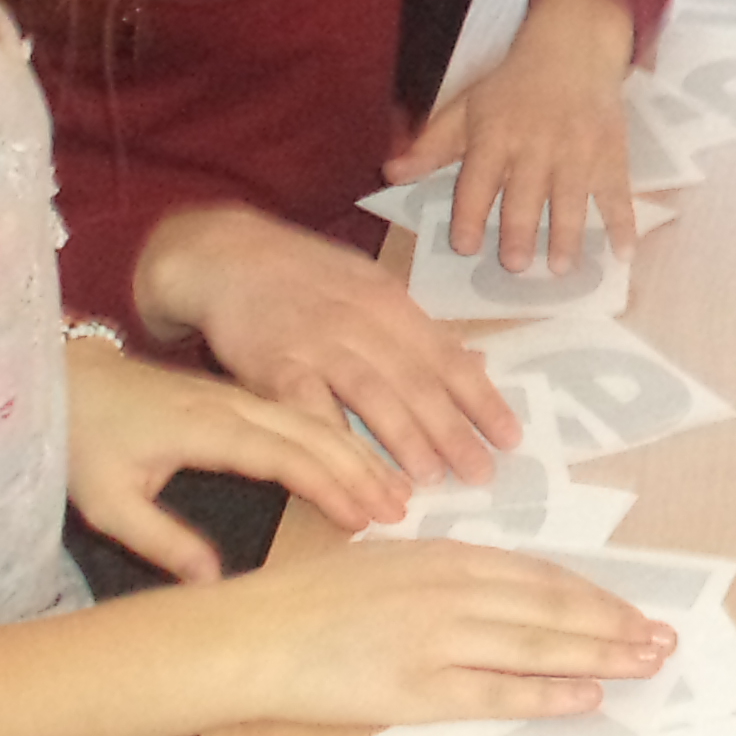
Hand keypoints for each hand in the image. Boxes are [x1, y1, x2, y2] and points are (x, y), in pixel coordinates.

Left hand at [63, 329, 409, 558]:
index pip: (281, 455)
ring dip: (357, 451)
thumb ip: (161, 541)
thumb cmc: (84, 441)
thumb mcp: (108, 502)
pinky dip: (337, 435)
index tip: (362, 515)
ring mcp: (237, 397)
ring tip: (396, 485)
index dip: (325, 484)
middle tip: (402, 506)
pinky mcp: (236, 396)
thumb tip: (213, 585)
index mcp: (205, 426)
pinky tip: (361, 455)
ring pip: (311, 420)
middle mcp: (232, 406)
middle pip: (311, 432)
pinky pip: (299, 412)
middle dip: (360, 468)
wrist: (66, 378)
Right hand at [131, 206, 523, 490]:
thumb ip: (418, 331)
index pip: (446, 356)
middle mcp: (360, 321)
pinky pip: (307, 409)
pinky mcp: (272, 365)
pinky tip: (351, 476)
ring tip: (431, 481)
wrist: (224, 254)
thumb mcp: (369, 287)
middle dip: (453, 430)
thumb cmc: (306, 276)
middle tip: (481, 474)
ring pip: (369, 394)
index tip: (511, 437)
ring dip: (403, 439)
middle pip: (415, 380)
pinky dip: (332, 442)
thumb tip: (477, 363)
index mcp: (389, 302)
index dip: (480, 398)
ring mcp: (316, 343)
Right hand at [198, 537, 676, 730]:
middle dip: (614, 625)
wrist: (253, 635)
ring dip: (599, 656)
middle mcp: (451, 592)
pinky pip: (496, 692)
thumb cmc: (310, 597)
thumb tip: (497, 588)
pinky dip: (546, 694)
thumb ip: (442, 572)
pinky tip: (586, 697)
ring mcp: (437, 642)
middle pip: (552, 608)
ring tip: (645, 664)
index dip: (591, 596)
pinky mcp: (418, 691)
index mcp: (444, 556)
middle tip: (664, 639)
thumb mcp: (386, 559)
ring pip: (537, 648)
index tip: (632, 609)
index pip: (538, 576)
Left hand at [394, 13, 632, 271]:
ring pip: (571, 199)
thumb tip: (389, 174)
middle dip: (520, 232)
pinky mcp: (611, 154)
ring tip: (560, 269)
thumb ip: (431, 146)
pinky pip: (619, 193)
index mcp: (496, 135)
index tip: (465, 246)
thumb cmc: (511, 87)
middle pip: (526, 194)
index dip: (470, 213)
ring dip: (567, 236)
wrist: (572, 49)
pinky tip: (623, 254)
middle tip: (515, 266)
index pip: (479, 180)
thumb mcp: (466, 109)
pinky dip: (624, 224)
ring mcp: (578, 151)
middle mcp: (536, 145)